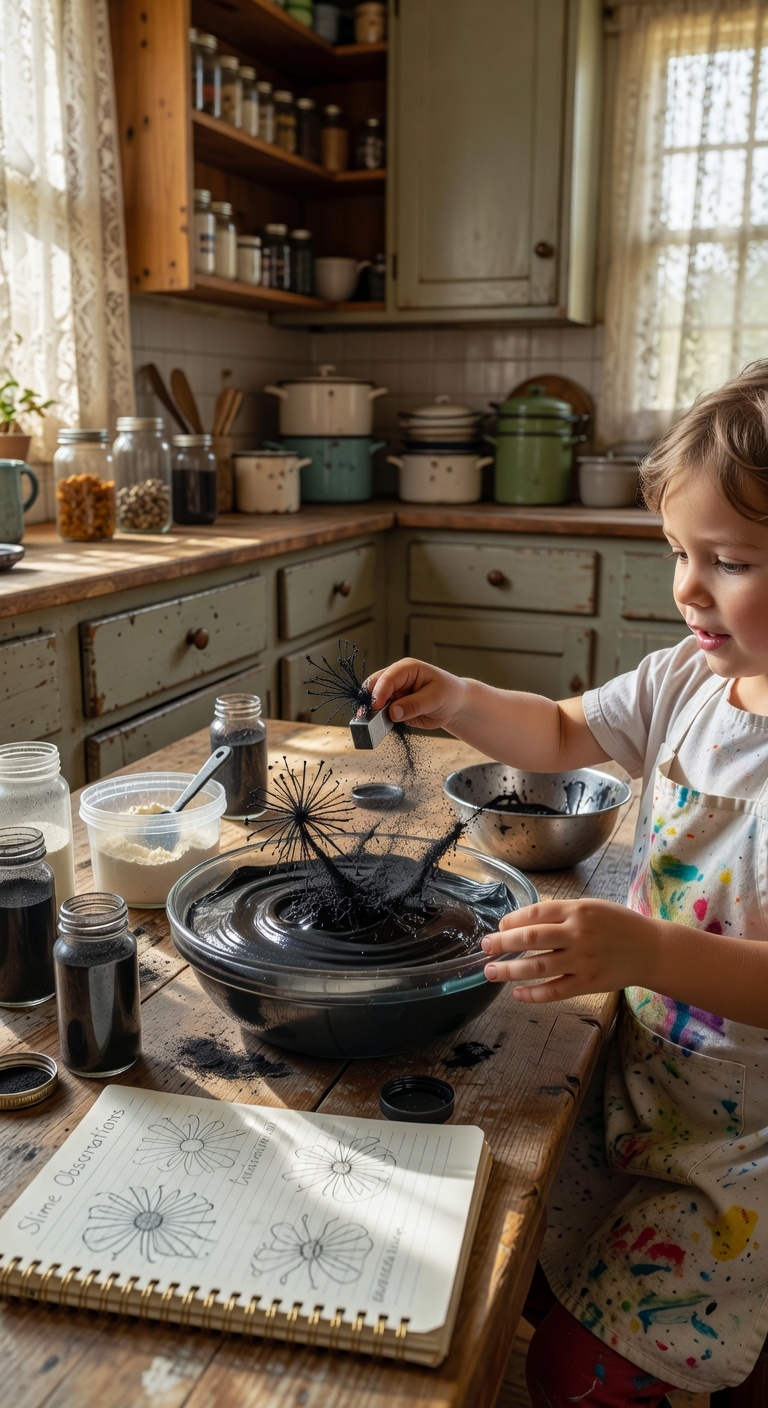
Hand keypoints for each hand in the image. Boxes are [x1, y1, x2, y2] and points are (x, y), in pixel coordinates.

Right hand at [365, 657, 469, 730]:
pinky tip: (377, 728)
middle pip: (374, 686)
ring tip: (368, 725)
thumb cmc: (449, 694)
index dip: (379, 692)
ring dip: (371, 713)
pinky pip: (381, 714)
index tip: (375, 707)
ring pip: (375, 701)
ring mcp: (394, 693)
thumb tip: (393, 712)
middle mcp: (397, 679)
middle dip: (369, 701)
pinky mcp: (394, 707)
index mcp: (407, 669)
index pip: (388, 678)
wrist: (455, 706)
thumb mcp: (436, 698)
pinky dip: (378, 721)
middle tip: (365, 716)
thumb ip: (414, 705)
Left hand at [481, 898, 661, 1002]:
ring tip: (490, 972)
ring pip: (538, 966)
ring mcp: (583, 961)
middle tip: (484, 947)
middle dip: (503, 943)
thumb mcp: (591, 908)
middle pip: (531, 938)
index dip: (513, 921)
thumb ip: (561, 914)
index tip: (499, 927)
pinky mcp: (589, 983)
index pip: (536, 914)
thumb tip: (522, 922)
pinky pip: (555, 991)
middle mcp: (578, 934)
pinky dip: (533, 994)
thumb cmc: (617, 925)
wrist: (650, 949)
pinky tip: (517, 993)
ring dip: (510, 970)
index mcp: (578, 910)